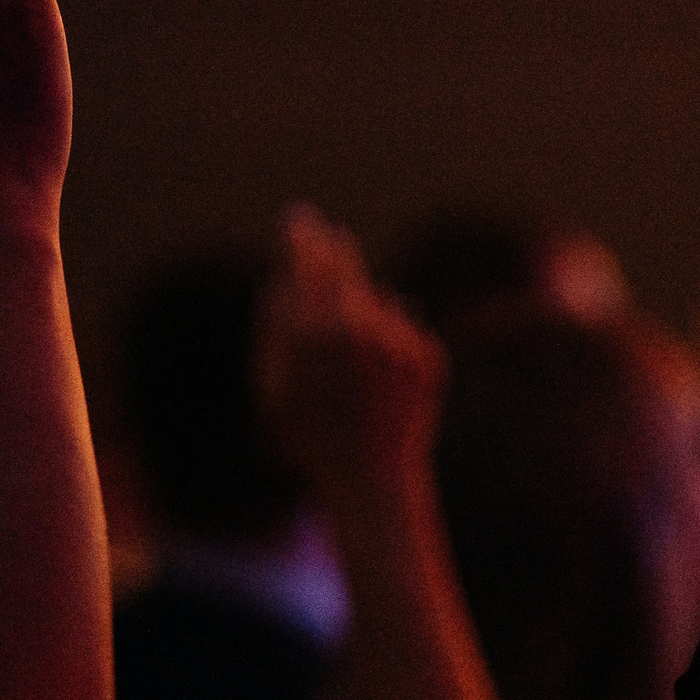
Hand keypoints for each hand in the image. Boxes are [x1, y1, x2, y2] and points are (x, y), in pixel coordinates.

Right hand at [256, 203, 449, 491]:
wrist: (371, 480)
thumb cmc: (308, 435)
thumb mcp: (271, 382)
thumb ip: (274, 324)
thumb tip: (282, 275)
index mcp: (311, 334)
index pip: (306, 262)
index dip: (301, 236)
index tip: (298, 219)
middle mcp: (357, 329)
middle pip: (345, 266)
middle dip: (334, 254)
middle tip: (329, 242)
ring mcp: (397, 342)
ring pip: (375, 302)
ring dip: (362, 311)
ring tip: (349, 363)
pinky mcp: (428, 356)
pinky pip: (403, 331)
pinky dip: (390, 344)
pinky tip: (379, 381)